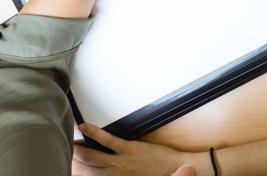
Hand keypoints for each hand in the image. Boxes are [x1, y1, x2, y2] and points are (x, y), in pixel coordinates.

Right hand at [72, 123, 205, 175]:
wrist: (176, 171)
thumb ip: (116, 175)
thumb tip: (103, 171)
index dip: (75, 171)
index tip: (64, 165)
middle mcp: (112, 175)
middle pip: (85, 167)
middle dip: (71, 160)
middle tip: (59, 151)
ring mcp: (120, 162)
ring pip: (91, 156)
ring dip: (76, 149)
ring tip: (65, 142)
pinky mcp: (129, 150)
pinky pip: (108, 141)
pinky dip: (94, 133)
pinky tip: (83, 126)